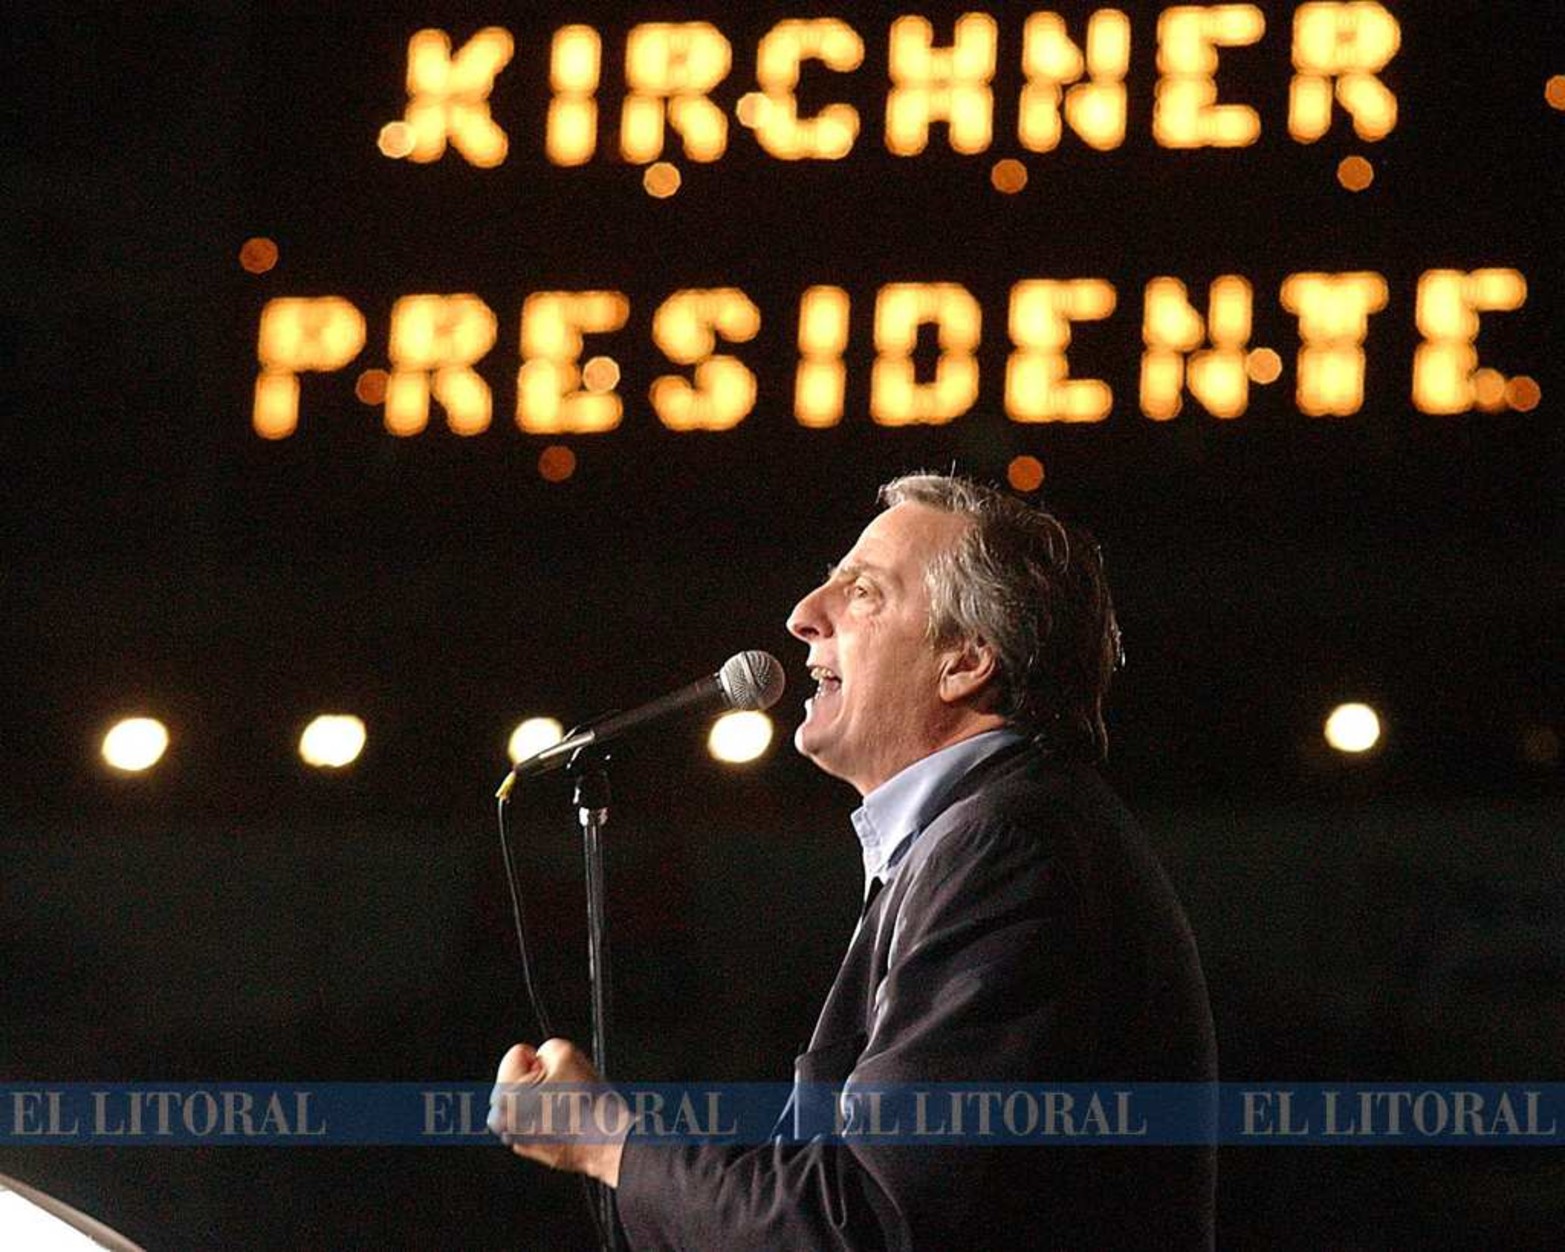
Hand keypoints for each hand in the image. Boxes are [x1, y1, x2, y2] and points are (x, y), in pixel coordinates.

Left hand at [487, 1038, 627, 1187]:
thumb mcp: (568, 1054)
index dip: (541, 1059)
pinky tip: (569, 1120)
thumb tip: (542, 1057)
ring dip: (545, 1099)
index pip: (517, 1055)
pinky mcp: (533, 1150)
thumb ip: (546, 1047)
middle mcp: (504, 1123)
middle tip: (563, 1088)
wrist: (608, 1143)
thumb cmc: (589, 1107)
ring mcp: (517, 1139)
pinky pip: (537, 1121)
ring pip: (529, 1101)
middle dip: (540, 1079)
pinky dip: (550, 1117)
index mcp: (505, 1098)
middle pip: (519, 1079)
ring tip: (568, 1106)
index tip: (555, 1071)